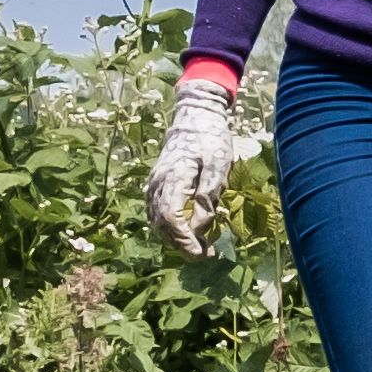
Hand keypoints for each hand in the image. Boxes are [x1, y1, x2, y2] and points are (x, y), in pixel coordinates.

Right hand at [148, 74, 254, 256]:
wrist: (194, 117)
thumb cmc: (211, 139)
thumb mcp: (218, 165)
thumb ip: (208, 196)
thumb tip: (200, 227)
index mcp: (173, 178)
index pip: (171, 219)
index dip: (185, 241)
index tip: (202, 253)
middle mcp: (157, 184)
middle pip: (161, 225)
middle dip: (181, 245)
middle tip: (205, 255)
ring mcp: (153, 184)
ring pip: (156, 221)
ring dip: (174, 239)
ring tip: (198, 247)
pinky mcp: (156, 184)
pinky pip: (156, 213)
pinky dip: (168, 228)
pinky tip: (185, 233)